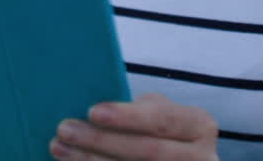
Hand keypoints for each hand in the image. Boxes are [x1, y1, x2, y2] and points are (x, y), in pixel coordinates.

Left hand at [50, 92, 218, 159]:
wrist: (177, 159)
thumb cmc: (158, 131)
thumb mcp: (158, 115)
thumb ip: (138, 110)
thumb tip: (91, 107)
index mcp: (200, 126)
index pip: (162, 119)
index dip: (128, 117)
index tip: (92, 111)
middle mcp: (202, 158)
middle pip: (147, 152)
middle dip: (101, 141)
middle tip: (64, 129)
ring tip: (59, 148)